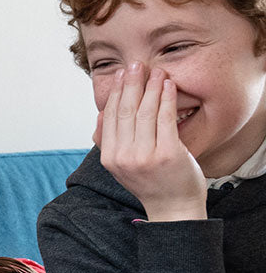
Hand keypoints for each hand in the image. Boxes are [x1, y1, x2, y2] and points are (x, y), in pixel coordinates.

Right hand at [96, 64, 206, 220]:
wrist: (173, 208)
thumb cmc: (151, 184)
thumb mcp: (122, 165)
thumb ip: (110, 142)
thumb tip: (99, 116)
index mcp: (109, 158)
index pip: (110, 117)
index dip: (115, 93)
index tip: (121, 75)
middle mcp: (123, 157)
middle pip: (125, 111)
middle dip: (130, 84)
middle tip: (135, 64)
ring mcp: (145, 156)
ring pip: (145, 112)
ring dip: (150, 87)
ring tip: (155, 71)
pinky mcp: (168, 154)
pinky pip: (165, 119)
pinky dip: (166, 99)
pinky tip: (168, 86)